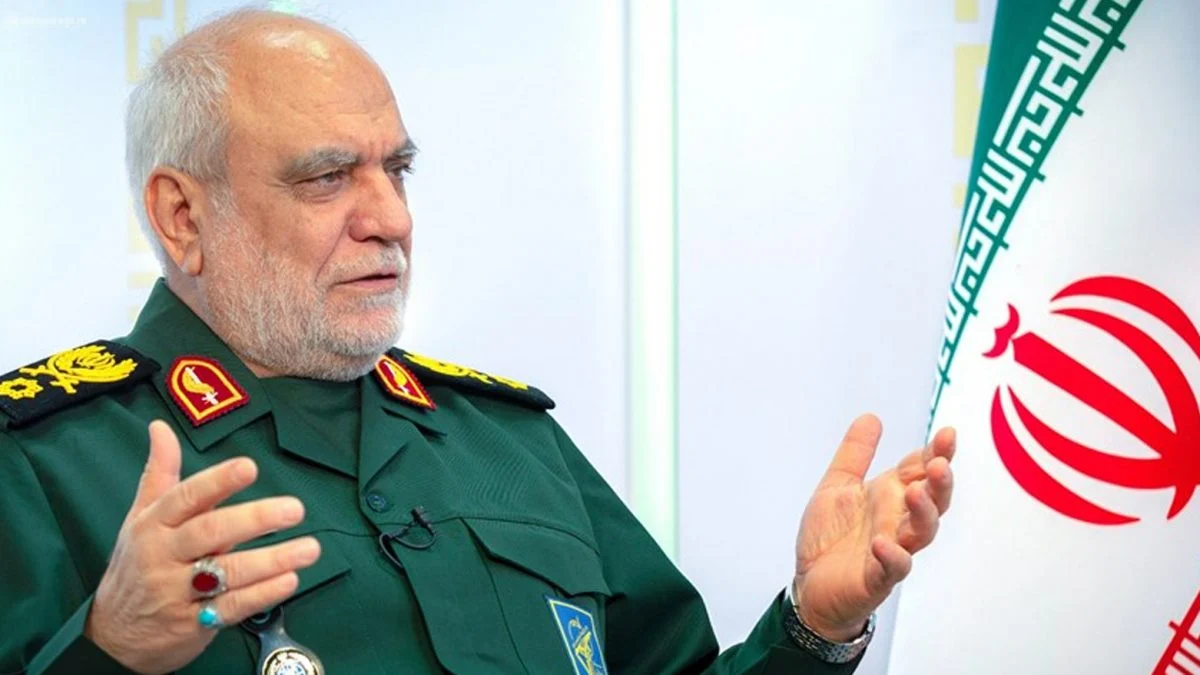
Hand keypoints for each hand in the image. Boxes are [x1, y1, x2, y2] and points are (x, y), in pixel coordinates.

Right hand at [84, 421, 320, 673]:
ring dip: (272, 560)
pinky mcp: (193, 623)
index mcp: (154, 524)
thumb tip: (160, 426)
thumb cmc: (136, 565)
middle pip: (210, 532)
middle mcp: (164, 556)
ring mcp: (177, 592)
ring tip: (310, 548)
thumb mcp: (140, 518)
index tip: (249, 467)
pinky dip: (262, 594)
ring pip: (227, 573)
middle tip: (295, 509)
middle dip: (255, 519)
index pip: (186, 497)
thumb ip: (160, 473)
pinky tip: (289, 580)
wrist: (112, 634)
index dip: (218, 481)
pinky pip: (231, 607)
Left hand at [792, 414, 954, 640]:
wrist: (809, 584)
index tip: (947, 434)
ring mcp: (891, 549)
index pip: (920, 470)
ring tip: (915, 492)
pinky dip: (892, 555)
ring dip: (924, 513)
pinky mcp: (877, 577)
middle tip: (939, 463)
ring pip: (922, 532)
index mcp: (889, 496)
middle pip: (932, 500)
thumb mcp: (837, 486)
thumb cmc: (830, 538)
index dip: (936, 453)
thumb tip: (871, 417)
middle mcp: (897, 521)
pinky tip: (883, 542)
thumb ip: (854, 453)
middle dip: (940, 482)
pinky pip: (893, 568)